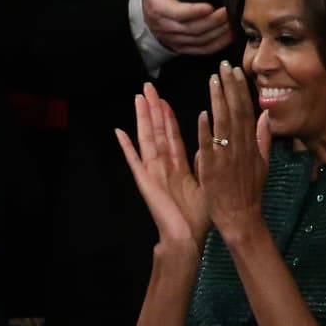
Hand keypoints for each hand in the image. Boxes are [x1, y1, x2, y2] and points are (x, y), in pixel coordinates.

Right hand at [116, 82, 208, 248]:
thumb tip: (206, 145)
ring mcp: (152, 172)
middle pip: (156, 131)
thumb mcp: (205, 185)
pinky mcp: (144, 181)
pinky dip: (126, 146)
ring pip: (146, 139)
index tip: (164, 99)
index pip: (172, 135)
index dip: (168, 117)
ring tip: (138, 98)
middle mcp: (163, 165)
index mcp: (178, 166)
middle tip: (148, 88)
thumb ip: (203, 164)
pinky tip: (119, 132)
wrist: (186, 237)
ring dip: (141, 118)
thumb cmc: (198, 218)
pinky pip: (134, 160)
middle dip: (153, 109)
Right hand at [142, 0, 232, 55]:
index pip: (178, 14)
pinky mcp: (185, 48)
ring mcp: (178, 41)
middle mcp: (168, 28)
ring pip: (200, 41)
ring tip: (234, 21)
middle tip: (229, 11)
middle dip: (213, 22)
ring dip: (218, 32)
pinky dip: (218, 44)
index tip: (210, 7)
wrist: (146, 20)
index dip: (194, 12)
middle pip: (194, 29)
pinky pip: (203, 50)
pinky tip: (231, 35)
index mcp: (161, 9)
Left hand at [195, 62, 270, 239]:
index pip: (246, 110)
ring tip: (213, 80)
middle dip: (229, 87)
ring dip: (218, 101)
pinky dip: (207, 131)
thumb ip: (263, 138)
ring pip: (223, 124)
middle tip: (223, 66)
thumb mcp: (263, 163)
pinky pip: (210, 147)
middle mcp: (240, 147)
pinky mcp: (213, 169)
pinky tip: (203, 114)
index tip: (234, 71)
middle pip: (236, 112)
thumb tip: (264, 115)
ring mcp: (227, 158)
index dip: (240, 90)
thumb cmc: (249, 192)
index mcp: (251, 144)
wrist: (241, 217)